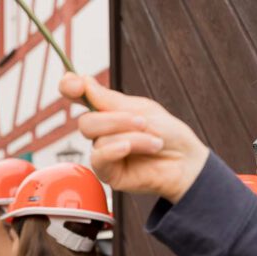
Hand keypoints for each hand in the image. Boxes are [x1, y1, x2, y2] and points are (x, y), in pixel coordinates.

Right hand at [59, 74, 208, 203]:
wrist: (185, 161)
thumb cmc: (168, 134)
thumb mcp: (142, 109)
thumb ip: (110, 100)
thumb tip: (84, 82)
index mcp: (108, 112)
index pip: (80, 98)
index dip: (70, 88)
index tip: (74, 83)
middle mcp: (102, 133)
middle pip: (86, 122)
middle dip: (114, 120)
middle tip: (142, 122)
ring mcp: (103, 154)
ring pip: (97, 139)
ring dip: (130, 136)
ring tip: (154, 142)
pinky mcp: (108, 173)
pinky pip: (99, 158)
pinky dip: (116, 149)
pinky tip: (132, 149)